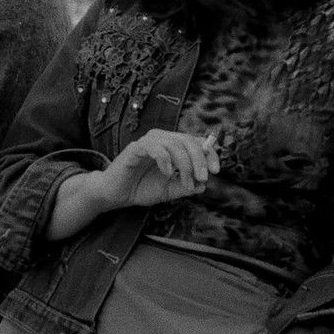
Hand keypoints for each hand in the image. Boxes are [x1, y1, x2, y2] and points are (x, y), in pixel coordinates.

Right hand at [99, 129, 219, 208]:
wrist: (117, 194)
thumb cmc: (142, 188)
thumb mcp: (170, 190)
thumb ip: (186, 186)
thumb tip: (203, 184)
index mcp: (172, 145)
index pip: (195, 141)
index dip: (209, 153)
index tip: (215, 170)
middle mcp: (161, 139)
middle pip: (187, 140)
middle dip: (199, 160)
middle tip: (202, 178)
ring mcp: (148, 142)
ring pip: (173, 144)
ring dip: (184, 165)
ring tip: (184, 183)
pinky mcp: (134, 148)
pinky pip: (154, 147)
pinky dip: (164, 159)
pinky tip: (167, 173)